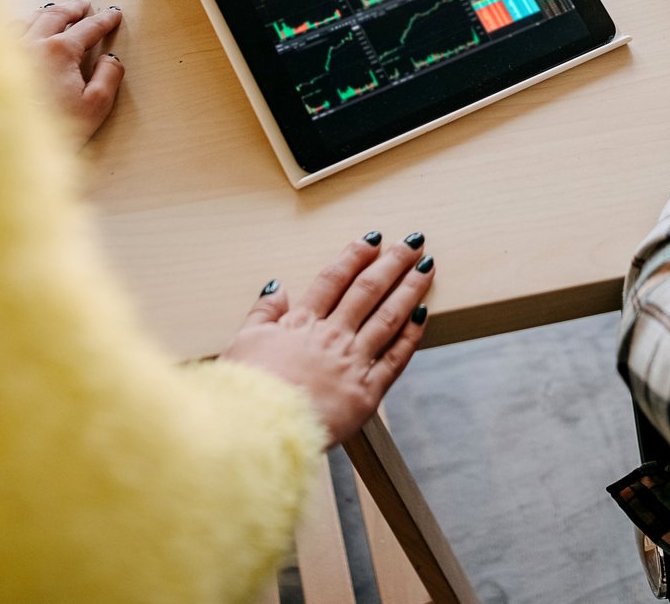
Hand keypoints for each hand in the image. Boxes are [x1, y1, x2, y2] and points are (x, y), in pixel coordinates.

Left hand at [21, 0, 123, 147]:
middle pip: (55, 15)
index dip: (104, 20)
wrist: (4, 147)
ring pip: (29, 19)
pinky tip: (22, 28)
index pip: (87, 28)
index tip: (113, 14)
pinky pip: (7, 31)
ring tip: (56, 10)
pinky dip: (21, 23)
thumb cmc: (52, 130)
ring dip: (47, 12)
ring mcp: (8, 50)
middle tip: (85, 4)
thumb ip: (108, 78)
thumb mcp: (94, 107)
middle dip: (73, 8)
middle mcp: (32, 43)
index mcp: (60, 51)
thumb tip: (110, 59)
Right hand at [222, 235, 435, 446]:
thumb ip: (263, 313)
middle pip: (367, 291)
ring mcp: (352, 362)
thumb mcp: (243, 343)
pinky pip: (395, 358)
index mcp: (301, 323)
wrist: (258, 429)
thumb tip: (277, 287)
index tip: (373, 239)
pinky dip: (411, 335)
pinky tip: (423, 314)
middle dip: (392, 263)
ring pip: (387, 317)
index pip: (333, 280)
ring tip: (426, 267)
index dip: (355, 256)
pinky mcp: (366, 392)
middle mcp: (332, 336)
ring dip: (409, 289)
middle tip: (413, 242)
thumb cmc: (246, 391)